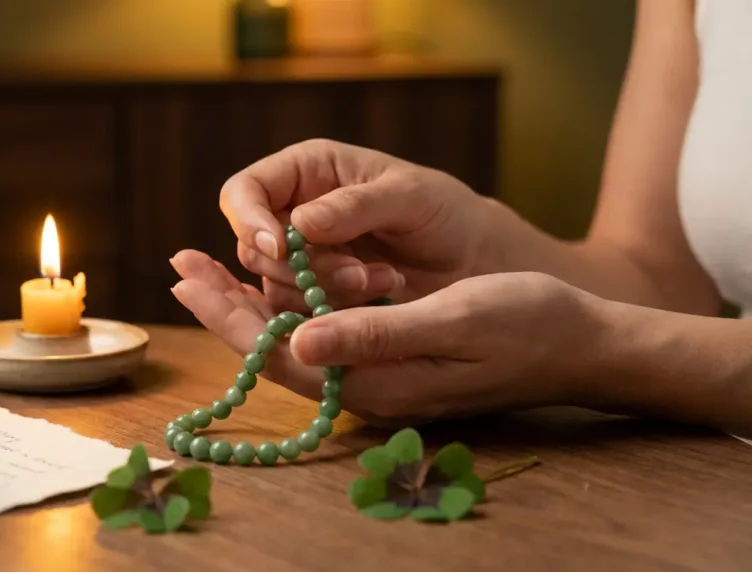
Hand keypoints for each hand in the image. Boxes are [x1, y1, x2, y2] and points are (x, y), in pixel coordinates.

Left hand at [172, 250, 609, 425]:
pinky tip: (267, 284)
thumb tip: (299, 342)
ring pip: (290, 346)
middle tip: (179, 264)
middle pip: (272, 352)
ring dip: (246, 307)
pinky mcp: (385, 366)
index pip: (278, 353)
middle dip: (222, 308)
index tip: (187, 276)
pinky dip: (284, 309)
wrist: (575, 343)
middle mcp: (363, 390)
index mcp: (372, 383)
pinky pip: (317, 340)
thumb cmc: (523, 321)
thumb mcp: (450, 319)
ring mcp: (373, 382)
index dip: (227, 315)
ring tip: (205, 269)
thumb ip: (372, 335)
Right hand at [218, 138, 492, 312]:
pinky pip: (299, 317)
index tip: (280, 248)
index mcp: (306, 172)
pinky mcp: (317, 302)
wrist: (474, 261)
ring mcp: (303, 263)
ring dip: (324, 293)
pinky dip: (334, 315)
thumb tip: (299, 223)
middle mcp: (293, 216)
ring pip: (275, 288)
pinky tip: (379, 297)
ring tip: (383, 281)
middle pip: (253, 248)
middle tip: (356, 273)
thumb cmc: (444, 211)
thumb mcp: (409, 196)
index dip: (249, 220)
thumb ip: (355, 205)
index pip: (243, 192)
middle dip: (299, 268)